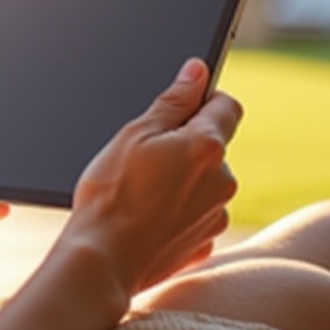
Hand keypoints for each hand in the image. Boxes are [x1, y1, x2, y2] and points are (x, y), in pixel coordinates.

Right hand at [68, 57, 241, 296]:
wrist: (103, 259)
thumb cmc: (111, 194)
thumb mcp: (135, 133)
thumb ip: (173, 100)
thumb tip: (197, 71)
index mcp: (207, 147)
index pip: (226, 104)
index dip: (202, 99)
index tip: (178, 106)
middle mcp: (223, 181)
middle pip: (213, 144)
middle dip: (184, 143)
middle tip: (142, 155)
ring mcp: (216, 214)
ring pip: (204, 179)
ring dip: (181, 178)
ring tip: (141, 190)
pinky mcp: (205, 241)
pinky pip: (197, 212)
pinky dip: (178, 209)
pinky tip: (147, 215)